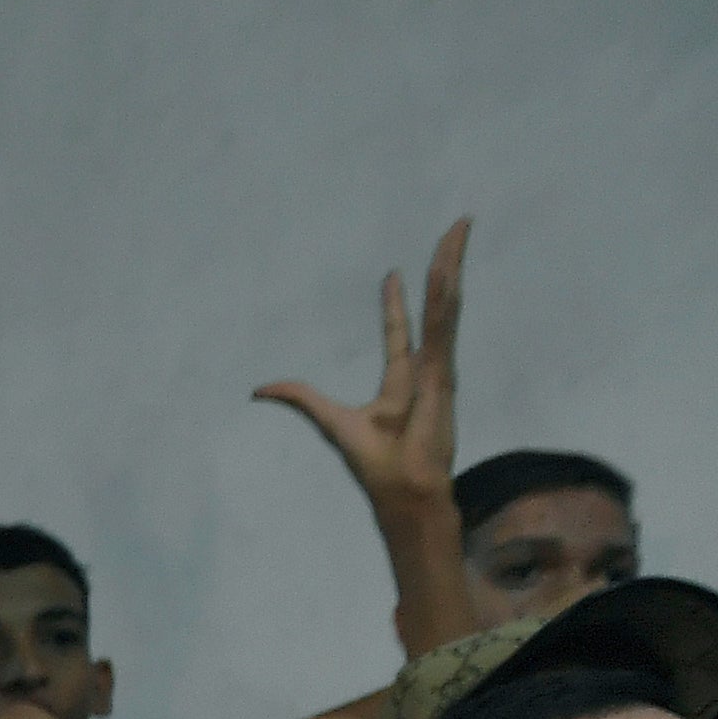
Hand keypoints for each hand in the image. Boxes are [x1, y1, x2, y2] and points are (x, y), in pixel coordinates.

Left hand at [253, 220, 467, 504]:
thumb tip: (258, 390)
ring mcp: (440, 366)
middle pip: (436, 305)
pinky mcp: (445, 371)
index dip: (396, 304)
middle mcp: (426, 368)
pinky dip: (449, 293)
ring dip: (452, 264)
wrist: (403, 490)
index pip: (401, 332)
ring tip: (460, 227)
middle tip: (455, 228)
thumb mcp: (327, 420)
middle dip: (443, 267)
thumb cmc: (375, 464)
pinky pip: (446, 323)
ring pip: (447, 303)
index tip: (392, 275)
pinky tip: (450, 265)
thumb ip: (299, 398)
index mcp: (401, 380)